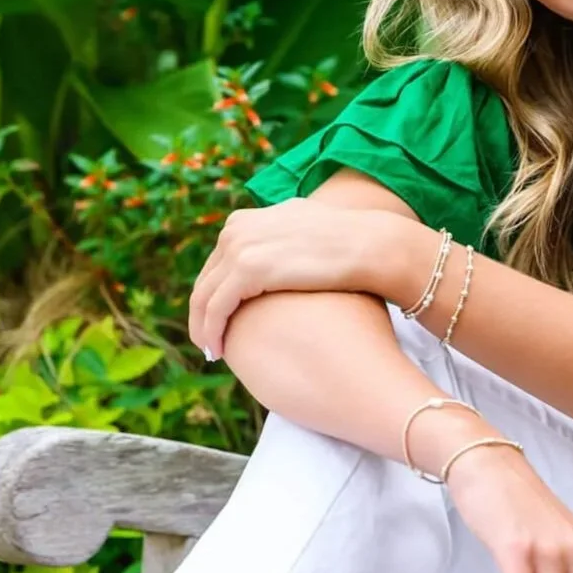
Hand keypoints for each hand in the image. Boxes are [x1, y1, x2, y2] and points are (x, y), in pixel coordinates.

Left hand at [187, 200, 416, 357]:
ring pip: (204, 297)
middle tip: (208, 343)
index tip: (219, 323)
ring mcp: (240, 247)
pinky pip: (216, 309)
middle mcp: (236, 229)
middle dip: (202, 315)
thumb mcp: (303, 233)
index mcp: (245, 220)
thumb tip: (279, 257)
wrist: (369, 245)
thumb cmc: (347, 247)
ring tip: (213, 352)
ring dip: (203, 329)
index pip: (216, 266)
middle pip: (205, 281)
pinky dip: (212, 332)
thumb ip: (281, 242)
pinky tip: (219, 351)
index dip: (213, 297)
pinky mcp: (248, 268)